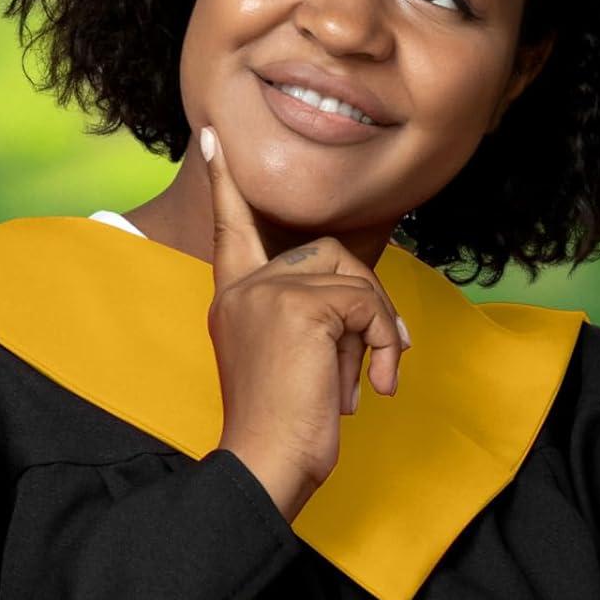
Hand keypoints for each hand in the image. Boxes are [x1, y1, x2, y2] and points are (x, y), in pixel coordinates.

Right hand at [200, 124, 409, 516]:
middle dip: (365, 301)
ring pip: (354, 278)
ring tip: (364, 380)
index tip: (214, 135)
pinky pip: (367, 305)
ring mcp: (269, 292)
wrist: (267, 464)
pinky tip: (373, 385)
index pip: (231, 227)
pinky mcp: (299, 305)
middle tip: (379, 355)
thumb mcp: (290, 355)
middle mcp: (243, 287)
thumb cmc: (284, 423)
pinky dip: (385, 344)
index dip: (225, 182)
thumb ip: (310, 313)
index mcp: (233, 296)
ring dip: (377, 331)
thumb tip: (365, 301)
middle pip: (329, 253)